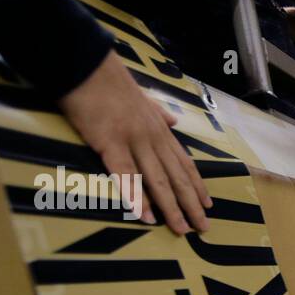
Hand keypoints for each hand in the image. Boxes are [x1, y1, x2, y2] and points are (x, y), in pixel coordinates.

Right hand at [59, 51, 211, 235]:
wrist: (86, 64)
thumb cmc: (108, 81)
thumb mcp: (141, 96)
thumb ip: (158, 111)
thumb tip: (173, 121)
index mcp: (159, 128)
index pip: (184, 162)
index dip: (197, 185)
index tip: (208, 204)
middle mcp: (153, 137)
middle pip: (177, 177)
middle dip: (191, 204)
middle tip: (203, 227)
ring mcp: (134, 141)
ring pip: (158, 181)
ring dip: (171, 208)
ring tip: (181, 230)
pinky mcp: (111, 143)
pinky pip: (127, 175)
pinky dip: (136, 197)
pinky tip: (146, 216)